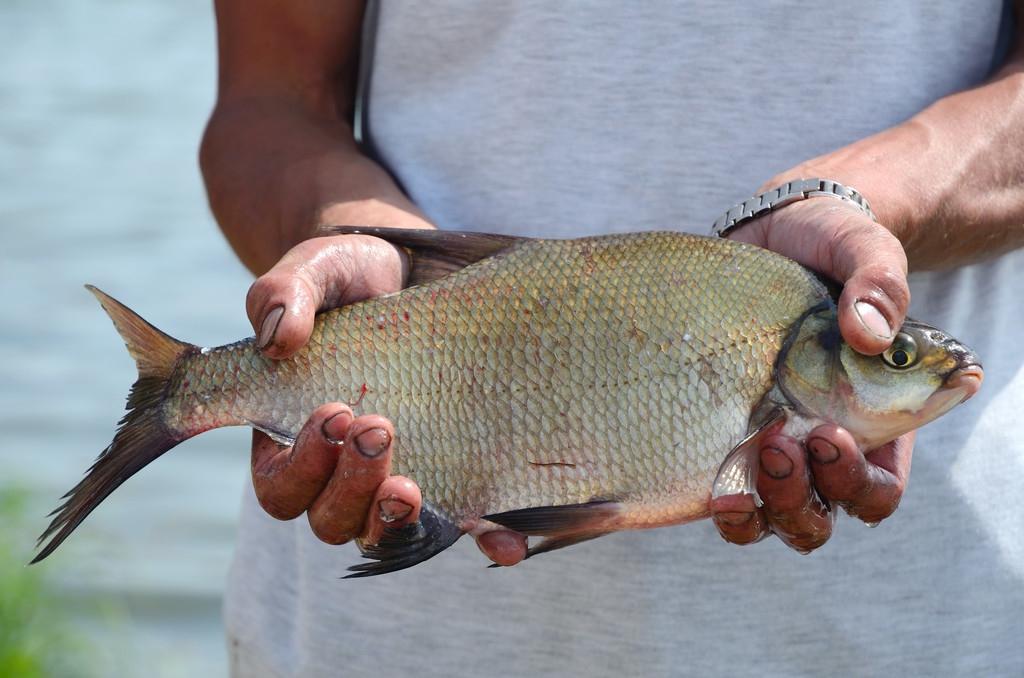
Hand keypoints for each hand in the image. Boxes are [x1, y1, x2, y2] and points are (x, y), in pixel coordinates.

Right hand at [245, 234, 526, 564]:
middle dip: (351, 486)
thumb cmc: (348, 278)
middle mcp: (342, 472)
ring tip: (408, 487)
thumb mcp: (314, 271)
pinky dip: (485, 539)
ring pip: (386, 532)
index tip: (334, 412)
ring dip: (395, 519)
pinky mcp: (456, 470)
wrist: (411, 272)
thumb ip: (282, 294)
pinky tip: (505, 545)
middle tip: (378, 428)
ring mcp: (402, 474)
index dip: (302, 466)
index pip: (281, 487)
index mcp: (292, 438)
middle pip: (332, 519)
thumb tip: (277, 338)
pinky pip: (467, 522)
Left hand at [712, 193, 914, 550]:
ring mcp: (772, 446)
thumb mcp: (861, 249)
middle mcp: (822, 445)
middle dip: (804, 494)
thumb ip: (877, 282)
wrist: (774, 233)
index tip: (830, 431)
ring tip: (744, 462)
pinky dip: (725, 508)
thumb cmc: (830, 245)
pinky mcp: (726, 437)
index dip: (858, 480)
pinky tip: (709, 488)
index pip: (878, 487)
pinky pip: (730, 499)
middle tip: (780, 439)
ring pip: (776, 518)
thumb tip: (868, 330)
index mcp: (875, 420)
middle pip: (824, 513)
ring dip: (764, 507)